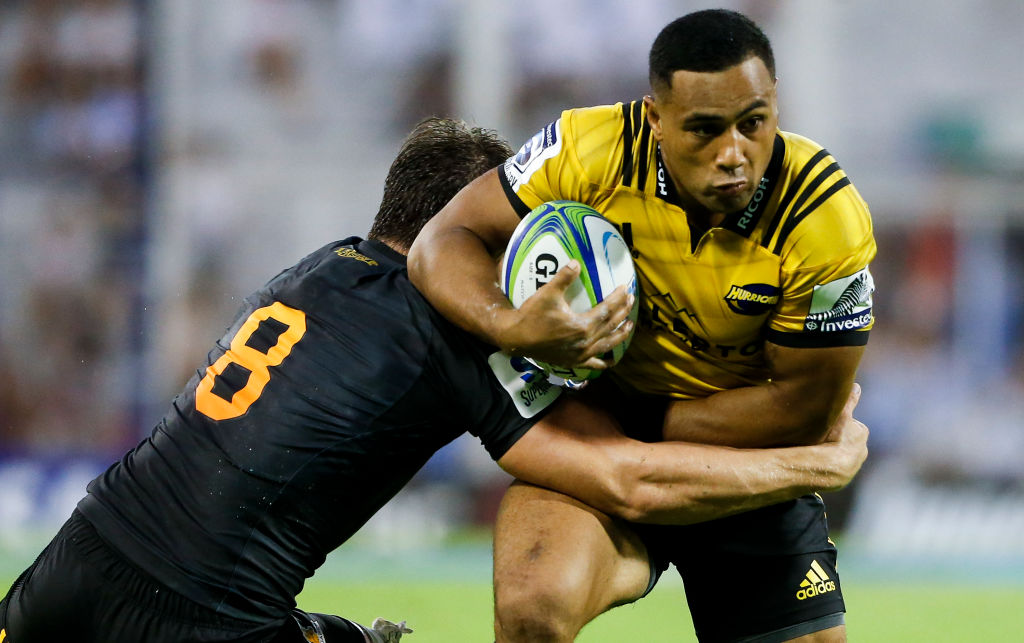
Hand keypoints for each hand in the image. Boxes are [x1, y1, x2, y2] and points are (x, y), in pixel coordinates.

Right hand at [499, 260, 633, 369]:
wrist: (516, 338)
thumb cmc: (532, 315)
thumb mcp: (548, 293)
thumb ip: (564, 277)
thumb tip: (577, 262)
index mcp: (582, 326)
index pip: (607, 310)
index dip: (618, 298)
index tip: (625, 288)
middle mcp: (585, 342)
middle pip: (611, 326)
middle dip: (623, 312)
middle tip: (631, 300)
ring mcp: (580, 355)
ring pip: (607, 345)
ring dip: (620, 335)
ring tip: (629, 326)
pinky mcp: (573, 362)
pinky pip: (594, 364)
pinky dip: (604, 362)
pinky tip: (611, 360)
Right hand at [819, 383, 868, 489]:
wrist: (827, 469)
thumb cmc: (833, 438)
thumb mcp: (840, 414)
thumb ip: (849, 399)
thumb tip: (856, 386)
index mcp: (861, 433)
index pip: (850, 424)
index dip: (837, 422)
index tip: (826, 423)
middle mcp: (861, 451)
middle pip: (846, 440)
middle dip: (836, 438)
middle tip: (819, 437)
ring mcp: (853, 466)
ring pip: (840, 455)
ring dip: (831, 453)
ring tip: (815, 451)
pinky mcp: (843, 479)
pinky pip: (833, 468)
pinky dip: (827, 465)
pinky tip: (815, 463)